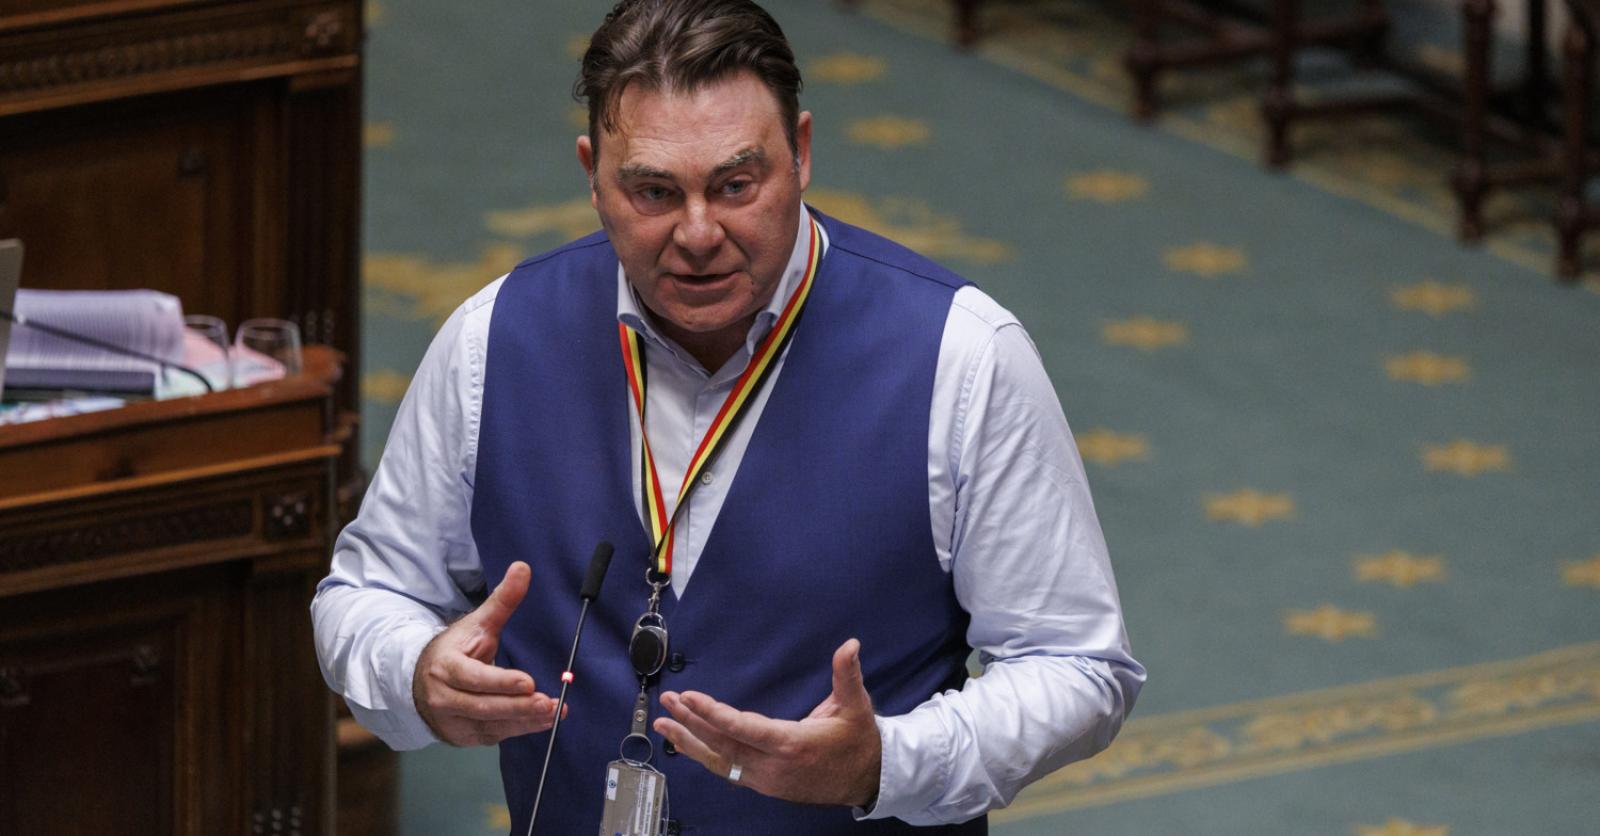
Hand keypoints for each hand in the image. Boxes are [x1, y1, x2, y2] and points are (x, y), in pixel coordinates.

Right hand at [412, 561, 560, 745]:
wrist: (420, 681)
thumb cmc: (455, 650)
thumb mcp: (477, 623)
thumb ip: (502, 600)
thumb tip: (523, 568)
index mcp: (445, 668)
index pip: (473, 677)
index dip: (501, 682)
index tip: (529, 682)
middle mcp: (444, 698)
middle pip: (483, 706)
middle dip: (518, 707)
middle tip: (549, 703)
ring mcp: (452, 720)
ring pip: (490, 725)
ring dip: (524, 722)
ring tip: (553, 713)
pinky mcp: (463, 736)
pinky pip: (492, 736)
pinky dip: (517, 730)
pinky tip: (540, 722)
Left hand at [653, 638, 881, 807]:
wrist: (867, 780)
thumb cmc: (858, 741)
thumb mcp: (856, 706)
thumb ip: (847, 675)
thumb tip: (850, 645)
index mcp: (792, 744)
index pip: (742, 729)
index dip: (713, 713)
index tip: (690, 698)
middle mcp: (773, 766)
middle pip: (722, 744)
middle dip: (691, 722)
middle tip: (668, 701)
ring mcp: (766, 779)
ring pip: (719, 761)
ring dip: (689, 741)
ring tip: (663, 723)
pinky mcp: (764, 784)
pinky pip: (727, 770)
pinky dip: (703, 756)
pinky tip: (685, 744)